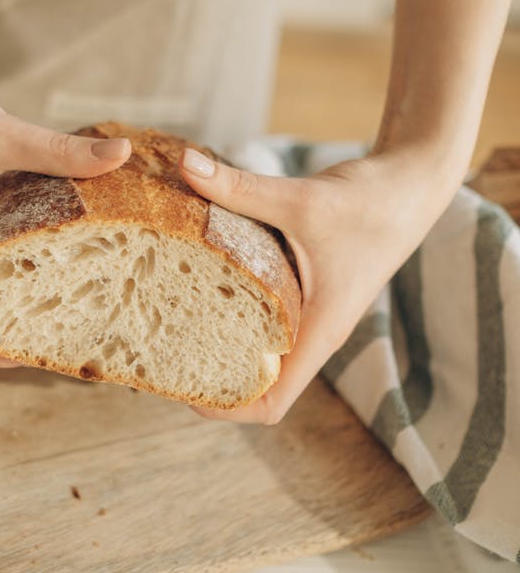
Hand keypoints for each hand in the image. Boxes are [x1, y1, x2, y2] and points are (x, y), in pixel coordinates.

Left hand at [180, 145, 459, 422]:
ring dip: (220, 348)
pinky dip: (234, 315)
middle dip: (211, 379)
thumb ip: (241, 187)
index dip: (226, 407)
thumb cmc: (370, 201)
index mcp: (319, 332)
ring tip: (168, 327)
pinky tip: (199, 288)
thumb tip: (186, 165)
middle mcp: (315, 332)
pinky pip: (267, 321)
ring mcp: (312, 314)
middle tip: (160, 356)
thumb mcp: (301, 198)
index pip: (272, 402)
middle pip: (259, 386)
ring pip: (262, 352)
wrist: (412, 183)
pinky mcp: (308, 292)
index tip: (182, 391)